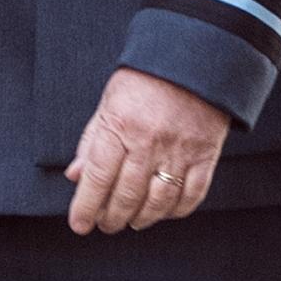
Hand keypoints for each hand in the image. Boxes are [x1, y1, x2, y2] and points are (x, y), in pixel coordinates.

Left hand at [65, 68, 229, 234]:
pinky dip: (176, 211)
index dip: (86, 206)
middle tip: (106, 224)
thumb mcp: (110, 102)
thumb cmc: (146, 79)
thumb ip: (92, 141)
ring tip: (132, 221)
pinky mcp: (205, 153)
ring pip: (158, 202)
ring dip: (142, 219)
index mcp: (121, 124)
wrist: (194, 56)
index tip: (80, 224)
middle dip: (112, 218)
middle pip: (127, 195)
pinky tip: (164, 211)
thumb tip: (75, 176)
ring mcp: (180, 149)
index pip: (98, 177)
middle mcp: (149, 140)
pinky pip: (192, 195)